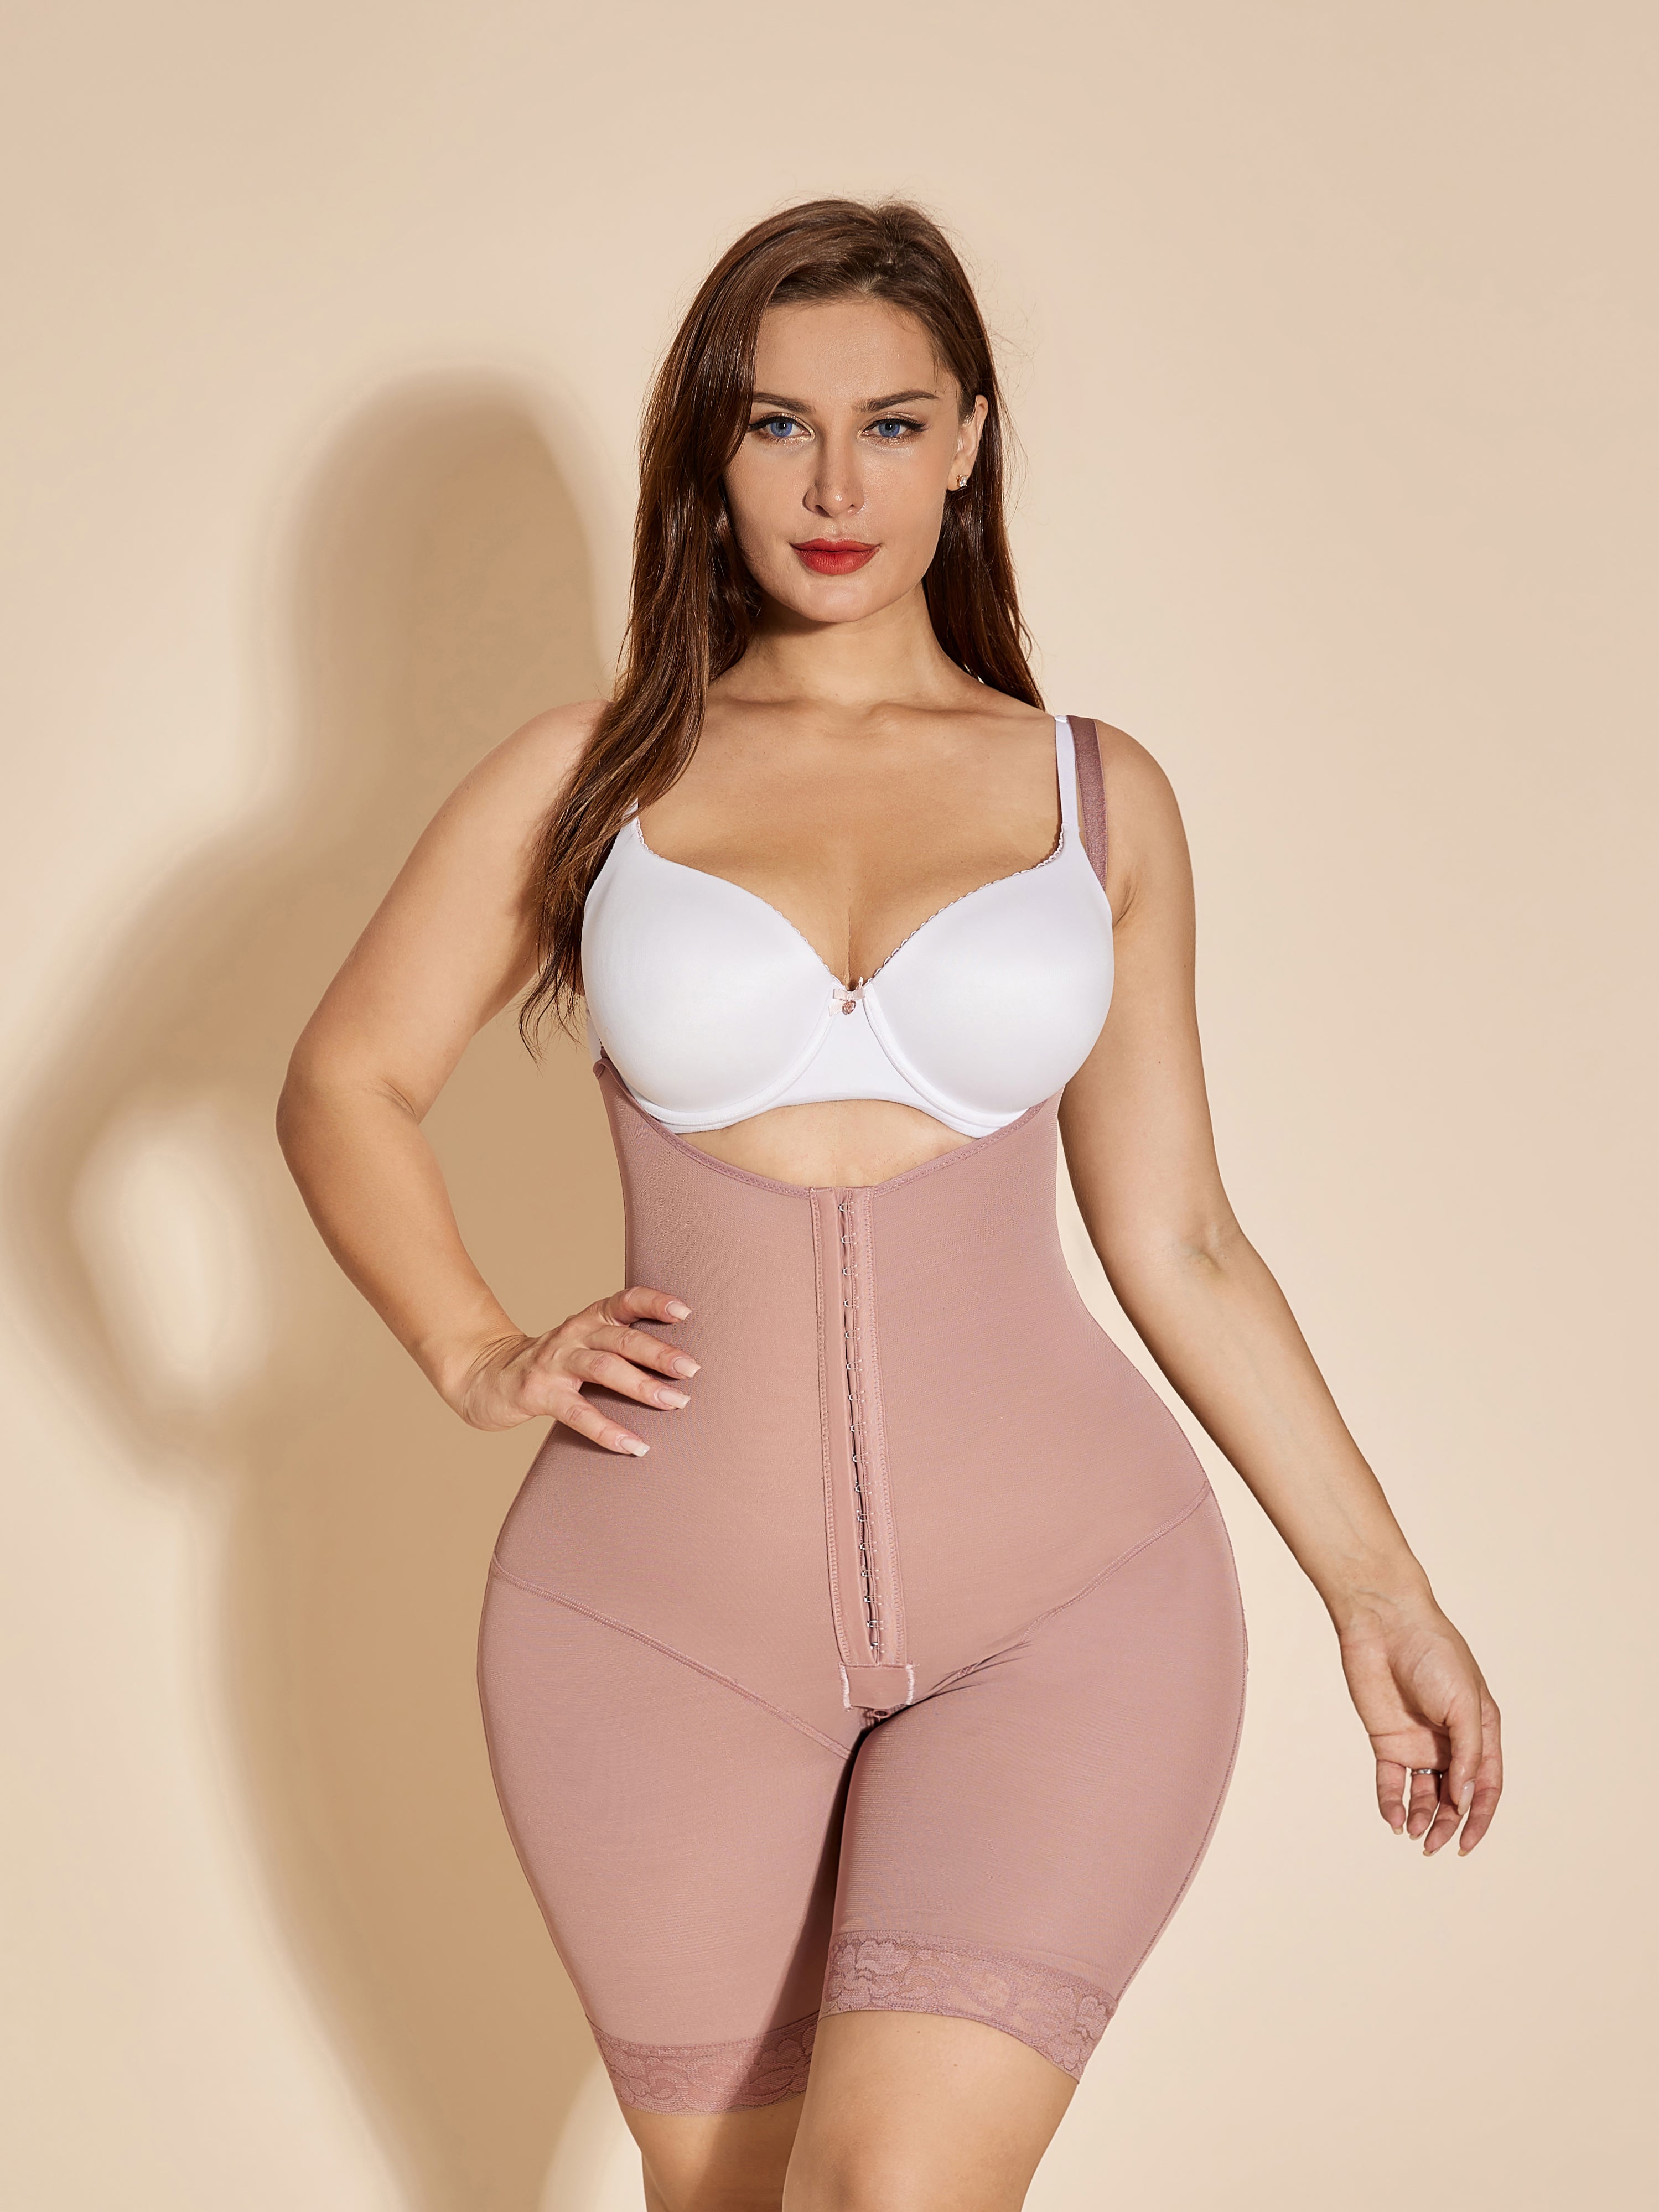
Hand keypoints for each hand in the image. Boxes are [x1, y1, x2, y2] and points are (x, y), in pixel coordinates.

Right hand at [446, 1285, 699, 1450]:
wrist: (488, 1377)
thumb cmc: (554, 1364)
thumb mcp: (585, 1344)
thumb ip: (622, 1345)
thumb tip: (681, 1364)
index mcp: (589, 1319)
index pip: (624, 1301)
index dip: (654, 1302)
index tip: (685, 1311)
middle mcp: (573, 1334)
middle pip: (620, 1338)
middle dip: (659, 1352)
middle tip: (692, 1369)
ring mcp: (554, 1363)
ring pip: (602, 1368)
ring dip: (641, 1385)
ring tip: (674, 1402)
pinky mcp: (539, 1393)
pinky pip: (578, 1413)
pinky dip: (608, 1430)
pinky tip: (634, 1446)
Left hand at [1337, 1597, 1502, 1854]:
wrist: (1384, 1623)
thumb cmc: (1434, 1654)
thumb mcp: (1464, 1704)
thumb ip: (1468, 1752)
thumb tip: (1465, 1799)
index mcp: (1480, 1731)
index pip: (1485, 1786)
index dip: (1480, 1818)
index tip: (1467, 1845)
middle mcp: (1451, 1742)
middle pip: (1454, 1797)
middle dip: (1448, 1824)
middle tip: (1435, 1847)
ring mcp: (1418, 1743)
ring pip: (1423, 1794)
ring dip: (1422, 1818)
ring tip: (1415, 1835)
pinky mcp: (1386, 1740)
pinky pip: (1390, 1781)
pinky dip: (1391, 1802)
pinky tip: (1393, 1818)